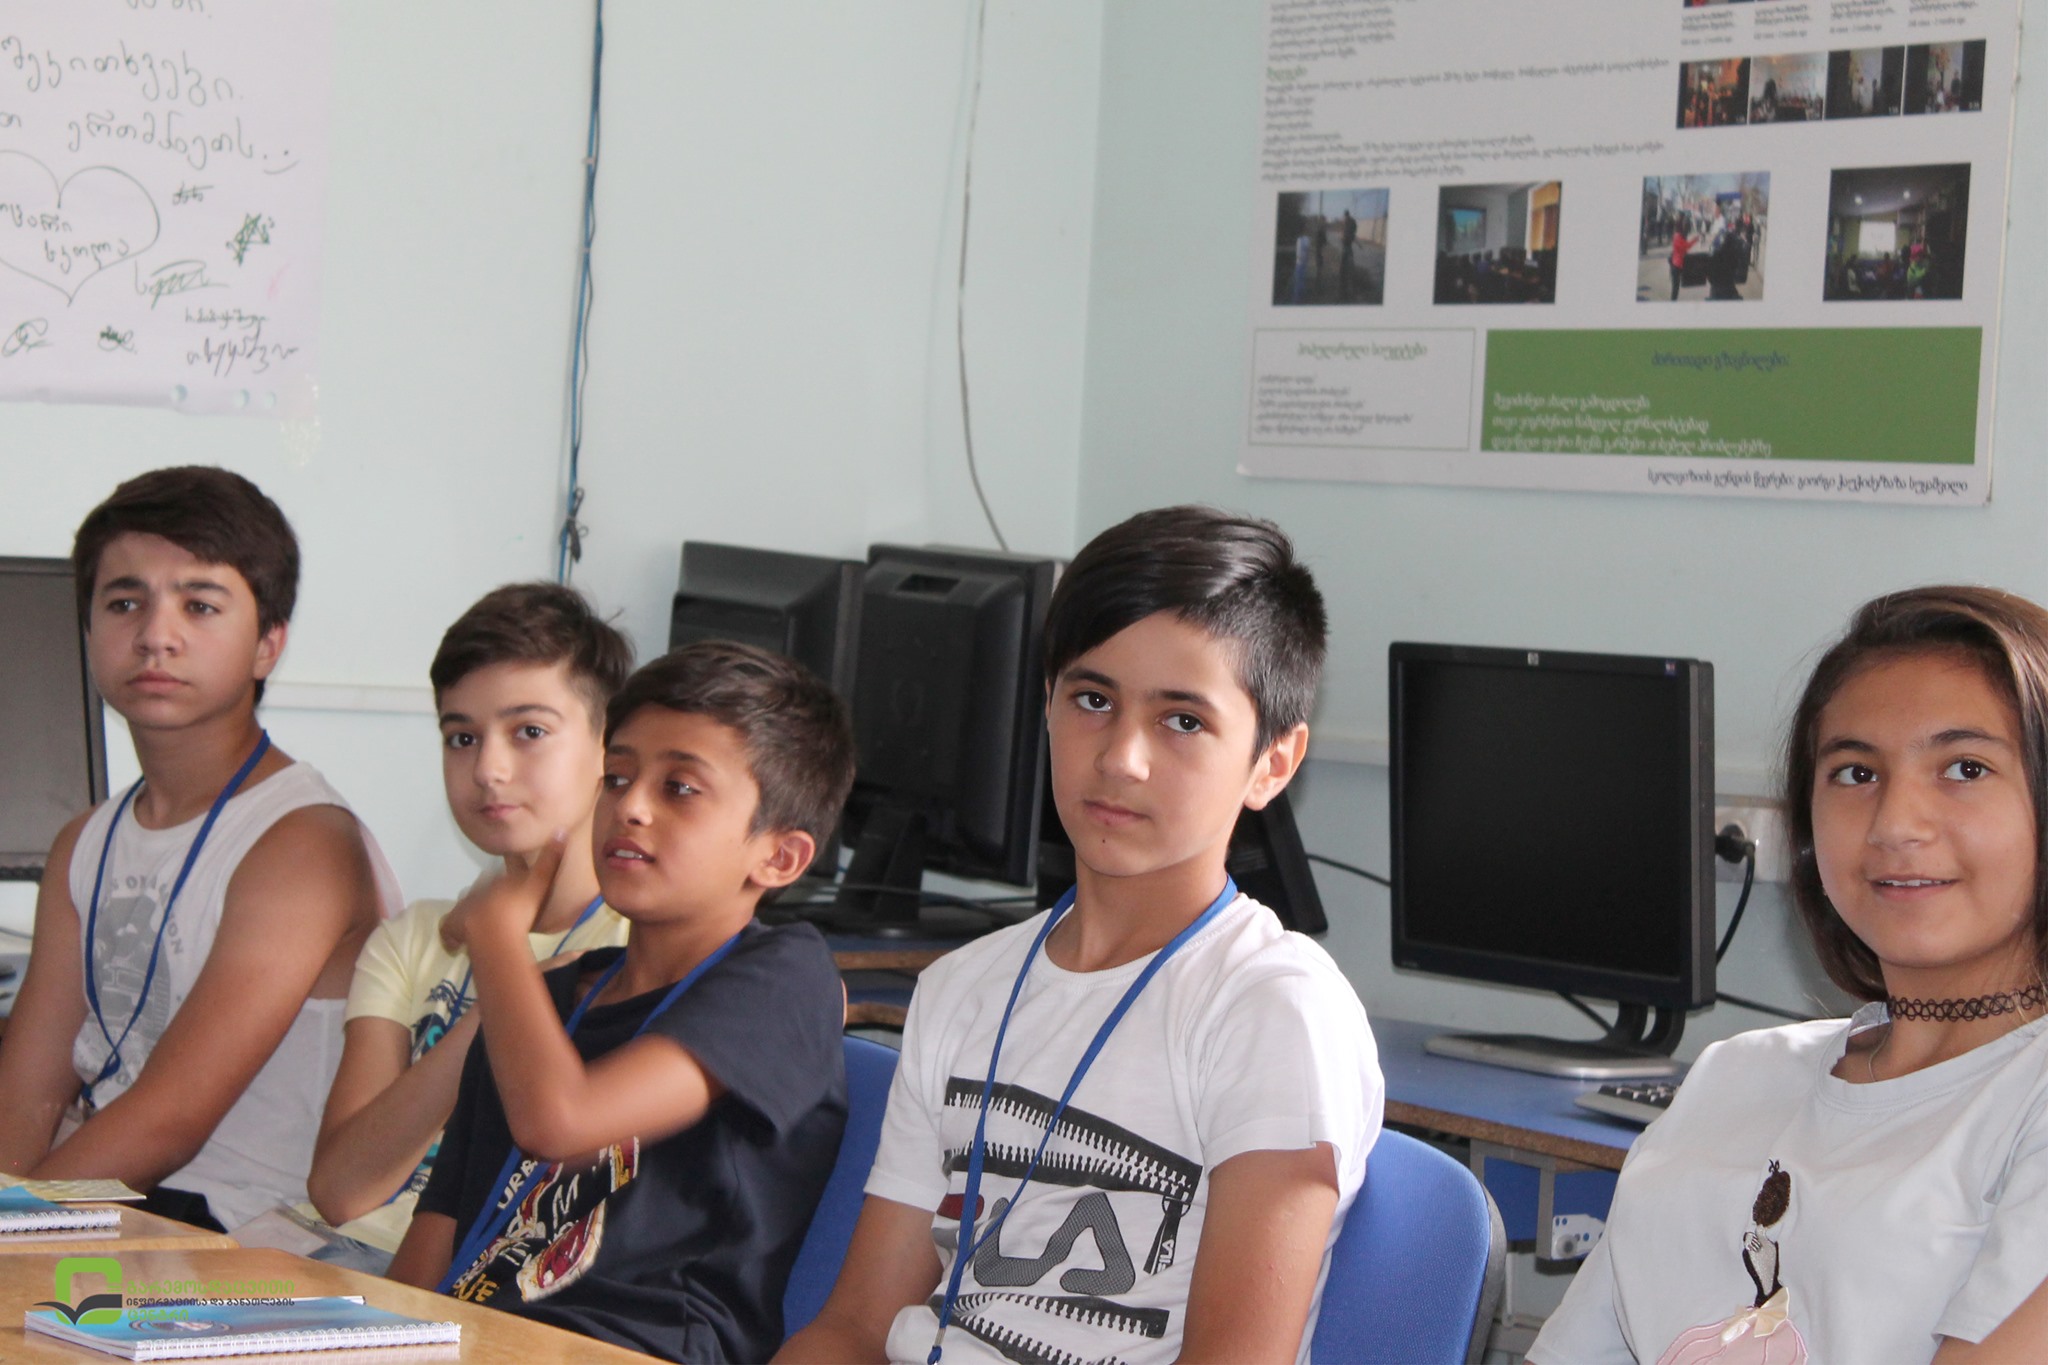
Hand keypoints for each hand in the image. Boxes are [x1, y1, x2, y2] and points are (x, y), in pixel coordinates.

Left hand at [439, 832, 568, 952]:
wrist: (494, 928)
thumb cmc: (519, 906)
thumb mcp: (540, 882)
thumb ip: (550, 860)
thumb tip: (561, 829)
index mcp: (496, 878)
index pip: (497, 875)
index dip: (502, 881)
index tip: (507, 888)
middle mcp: (478, 889)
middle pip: (480, 888)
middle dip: (485, 895)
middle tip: (495, 908)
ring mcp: (464, 907)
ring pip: (465, 906)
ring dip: (470, 912)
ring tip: (477, 923)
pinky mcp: (453, 925)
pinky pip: (449, 930)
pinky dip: (451, 936)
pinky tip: (455, 944)